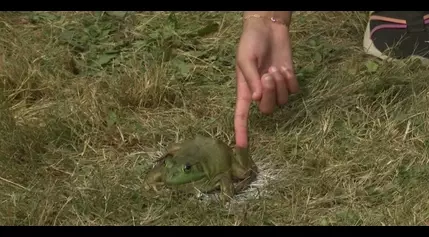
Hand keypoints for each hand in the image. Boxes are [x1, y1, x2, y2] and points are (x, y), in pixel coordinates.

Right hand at [234, 17, 298, 147]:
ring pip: (282, 100)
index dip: (241, 131)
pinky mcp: (289, 79)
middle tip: (268, 74)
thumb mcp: (245, 59)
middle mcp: (260, 92)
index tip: (241, 147)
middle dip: (270, 93)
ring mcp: (276, 87)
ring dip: (280, 84)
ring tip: (276, 68)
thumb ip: (250, 79)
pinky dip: (290, 80)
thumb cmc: (250, 42)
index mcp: (245, 89)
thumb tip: (256, 99)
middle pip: (267, 109)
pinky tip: (284, 68)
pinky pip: (293, 90)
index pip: (241, 115)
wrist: (268, 28)